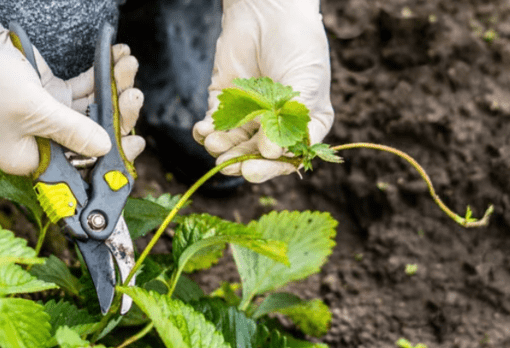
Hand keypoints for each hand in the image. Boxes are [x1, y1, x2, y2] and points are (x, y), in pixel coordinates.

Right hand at [0, 0, 144, 175]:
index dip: (110, 159)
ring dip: (114, 89)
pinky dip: (101, 77)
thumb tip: (107, 148)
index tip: (133, 143)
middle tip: (133, 96)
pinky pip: (84, 91)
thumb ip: (73, 131)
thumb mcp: (33, 110)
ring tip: (127, 66)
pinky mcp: (52, 95)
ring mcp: (50, 118)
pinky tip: (116, 59)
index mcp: (31, 160)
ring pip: (93, 111)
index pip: (80, 170)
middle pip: (93, 138)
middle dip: (118, 115)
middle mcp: (43, 143)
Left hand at [193, 0, 333, 182]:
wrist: (268, 10)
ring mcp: (249, 115)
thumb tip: (270, 152)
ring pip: (234, 144)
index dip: (271, 168)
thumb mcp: (306, 84)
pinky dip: (206, 132)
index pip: (288, 158)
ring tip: (214, 143)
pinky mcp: (224, 103)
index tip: (253, 170)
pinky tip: (203, 131)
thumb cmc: (297, 45)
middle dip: (242, 162)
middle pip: (258, 156)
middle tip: (228, 165)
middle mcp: (275, 126)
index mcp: (302, 126)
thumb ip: (292, 120)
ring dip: (222, 148)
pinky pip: (214, 126)